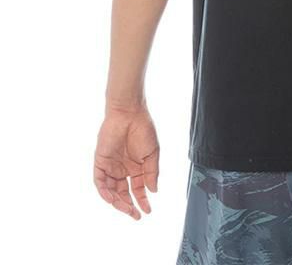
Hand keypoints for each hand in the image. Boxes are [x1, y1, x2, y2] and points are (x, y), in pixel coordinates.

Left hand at [93, 105, 159, 219]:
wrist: (129, 114)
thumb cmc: (143, 129)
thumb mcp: (152, 154)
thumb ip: (152, 173)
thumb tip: (153, 191)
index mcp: (137, 166)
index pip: (138, 188)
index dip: (142, 200)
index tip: (147, 211)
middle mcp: (123, 169)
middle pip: (124, 193)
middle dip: (129, 205)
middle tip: (136, 215)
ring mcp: (111, 166)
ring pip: (111, 190)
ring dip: (118, 202)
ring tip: (126, 208)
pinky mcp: (101, 162)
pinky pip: (100, 182)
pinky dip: (105, 192)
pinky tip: (112, 199)